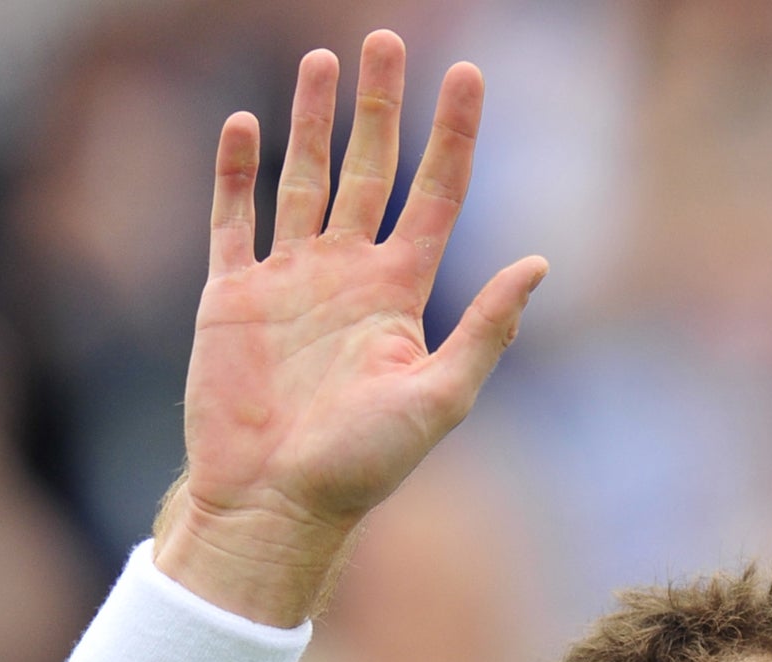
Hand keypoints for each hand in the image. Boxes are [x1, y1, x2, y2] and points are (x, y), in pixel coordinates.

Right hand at [159, 33, 546, 623]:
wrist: (277, 504)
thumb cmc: (364, 466)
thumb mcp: (440, 398)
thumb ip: (487, 330)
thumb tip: (540, 263)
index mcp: (400, 295)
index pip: (436, 195)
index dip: (455, 137)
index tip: (469, 75)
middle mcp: (347, 276)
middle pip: (370, 170)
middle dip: (381, 108)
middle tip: (388, 40)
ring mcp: (287, 281)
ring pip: (304, 180)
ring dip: (314, 122)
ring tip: (324, 63)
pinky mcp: (231, 296)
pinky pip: (232, 219)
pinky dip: (235, 172)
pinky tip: (242, 125)